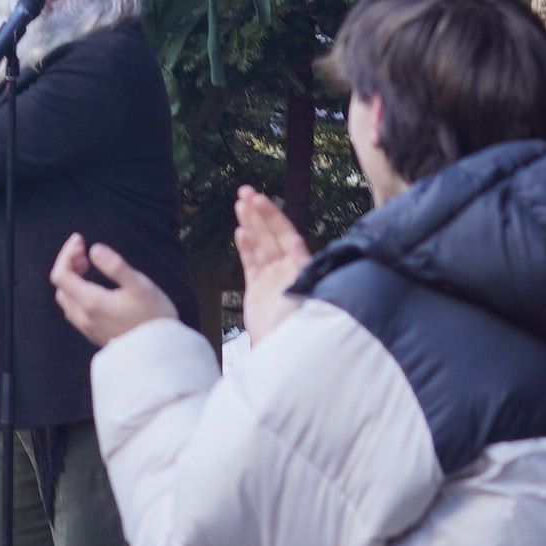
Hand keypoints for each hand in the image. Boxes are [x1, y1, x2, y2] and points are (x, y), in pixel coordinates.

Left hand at [49, 232, 177, 344]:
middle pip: (61, 286)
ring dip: (71, 279)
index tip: (80, 241)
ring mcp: (88, 329)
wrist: (161, 353)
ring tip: (88, 267)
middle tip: (85, 253)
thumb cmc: (153, 316)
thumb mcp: (139, 285)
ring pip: (67, 300)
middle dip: (68, 264)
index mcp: (91, 302)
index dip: (66, 254)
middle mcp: (84, 317)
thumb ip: (115, 266)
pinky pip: (75, 311)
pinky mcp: (95, 335)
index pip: (61, 274)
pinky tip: (94, 288)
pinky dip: (77, 293)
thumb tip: (94, 249)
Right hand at [232, 185, 312, 343]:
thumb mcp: (306, 293)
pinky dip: (245, 247)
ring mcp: (271, 279)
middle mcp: (287, 270)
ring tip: (239, 204)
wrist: (284, 352)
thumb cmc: (300, 325)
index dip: (273, 216)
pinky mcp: (257, 290)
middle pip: (271, 235)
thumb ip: (300, 268)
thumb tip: (297, 244)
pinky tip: (240, 231)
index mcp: (301, 267)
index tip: (260, 199)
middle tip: (244, 192)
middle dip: (258, 214)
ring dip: (250, 224)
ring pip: (259, 245)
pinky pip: (250, 263)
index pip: (286, 234)